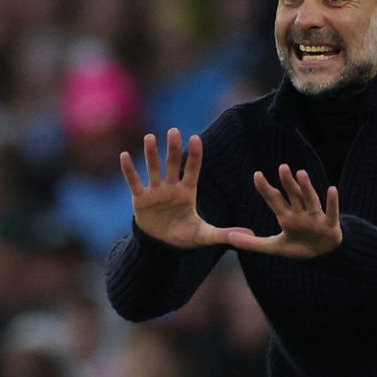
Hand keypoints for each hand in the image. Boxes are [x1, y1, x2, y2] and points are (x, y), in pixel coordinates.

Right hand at [120, 128, 247, 248]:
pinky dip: (129, 170)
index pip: (192, 169)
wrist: (161, 246)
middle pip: (172, 164)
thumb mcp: (205, 235)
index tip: (195, 138)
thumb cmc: (185, 236)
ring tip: (150, 137)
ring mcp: (155, 192)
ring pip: (153, 169)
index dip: (194, 155)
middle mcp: (171, 187)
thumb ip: (226, 233)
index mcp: (188, 192)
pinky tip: (124, 155)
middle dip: (172, 148)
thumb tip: (252, 234)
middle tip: (174, 130)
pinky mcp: (140, 200)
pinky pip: (133, 182)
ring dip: (151, 154)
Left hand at [227, 164, 341, 258]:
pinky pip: (331, 212)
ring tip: (301, 173)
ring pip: (310, 200)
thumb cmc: (297, 247)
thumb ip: (252, 243)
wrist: (322, 257)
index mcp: (286, 217)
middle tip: (282, 167)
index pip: (274, 200)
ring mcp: (315, 218)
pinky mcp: (330, 226)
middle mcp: (300, 213)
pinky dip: (332, 202)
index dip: (266, 189)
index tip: (256, 175)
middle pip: (293, 195)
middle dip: (288, 182)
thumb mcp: (274, 247)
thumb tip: (229, 238)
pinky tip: (332, 189)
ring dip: (306, 187)